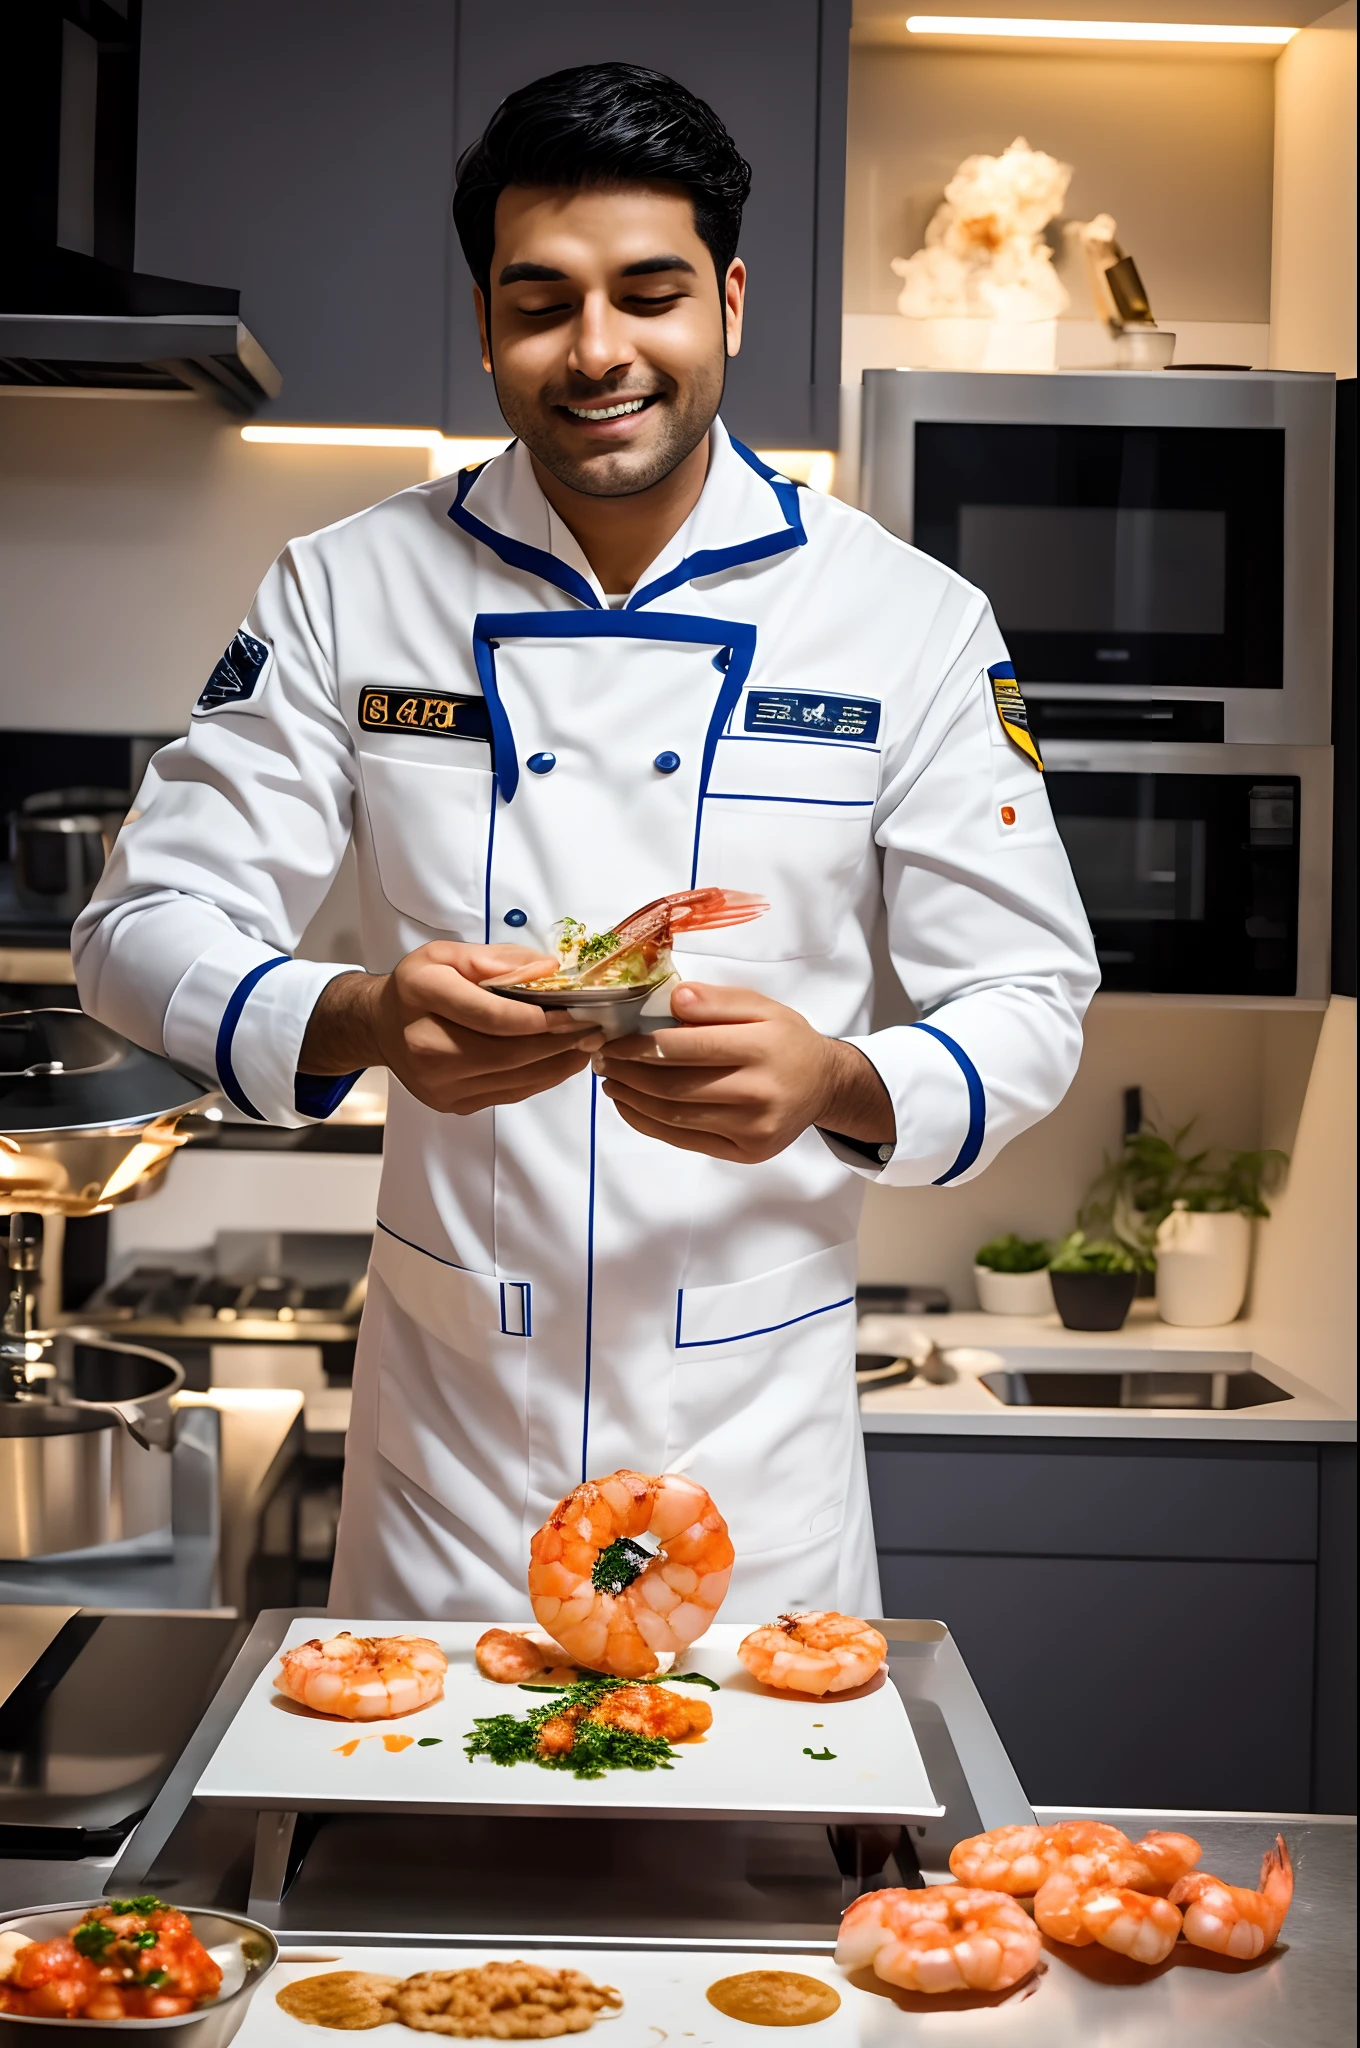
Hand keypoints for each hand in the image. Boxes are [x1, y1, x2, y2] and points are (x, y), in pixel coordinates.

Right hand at [299, 942, 602, 1113]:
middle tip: (595, 1028)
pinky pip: (509, 1093)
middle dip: (559, 1042)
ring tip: (587, 1045)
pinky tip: (562, 1062)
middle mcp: (424, 1045)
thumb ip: (497, 959)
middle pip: (507, 1052)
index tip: (576, 1011)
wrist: (380, 1028)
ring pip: (513, 1078)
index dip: (540, 1018)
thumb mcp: (447, 954)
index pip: (490, 1015)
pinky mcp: (452, 1103)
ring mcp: (438, 1083)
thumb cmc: (418, 987)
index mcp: (421, 995)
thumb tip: (548, 970)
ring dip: (558, 1063)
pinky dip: (541, 1078)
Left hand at [596, 981, 894, 1162]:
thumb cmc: (786, 1040)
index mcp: (765, 1047)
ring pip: (675, 1116)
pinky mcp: (744, 1153)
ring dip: (632, 1098)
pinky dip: (647, 1123)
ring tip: (610, 1080)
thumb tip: (674, 999)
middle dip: (628, 1072)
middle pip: (676, 1085)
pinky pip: (683, 1140)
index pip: (689, 1047)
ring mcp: (753, 1130)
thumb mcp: (762, 1006)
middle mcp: (761, 1093)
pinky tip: (629, 1105)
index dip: (641, 1045)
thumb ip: (718, 1000)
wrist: (823, 1086)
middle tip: (602, 1059)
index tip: (611, 1039)